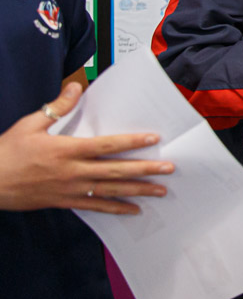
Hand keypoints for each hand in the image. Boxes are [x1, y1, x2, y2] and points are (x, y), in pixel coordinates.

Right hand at [0, 83, 174, 214]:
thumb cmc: (7, 152)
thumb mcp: (30, 124)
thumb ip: (57, 107)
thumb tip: (76, 87)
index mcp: (66, 150)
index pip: (107, 145)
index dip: (131, 142)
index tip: (153, 139)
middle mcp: (72, 171)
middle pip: (116, 170)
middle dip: (145, 169)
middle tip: (169, 169)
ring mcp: (70, 189)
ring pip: (110, 191)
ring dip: (137, 191)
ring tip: (160, 191)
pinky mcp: (65, 202)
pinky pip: (95, 207)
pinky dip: (116, 209)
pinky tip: (133, 210)